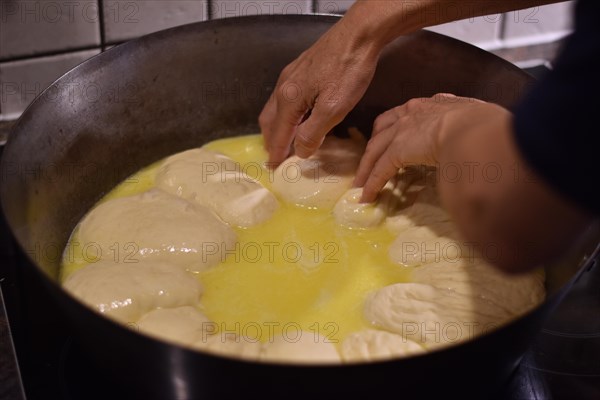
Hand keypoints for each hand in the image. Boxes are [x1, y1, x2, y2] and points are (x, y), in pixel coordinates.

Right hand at [259, 17, 381, 164]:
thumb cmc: (348, 71)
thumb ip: (313, 132)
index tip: (273, 168)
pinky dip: (288, 114)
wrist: (359, 34)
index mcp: (289, 99)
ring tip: (287, 140)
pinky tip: (302, 117)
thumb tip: (300, 151)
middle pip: (270, 120)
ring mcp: (291, 75)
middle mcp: (284, 86)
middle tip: (277, 156)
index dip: (276, 153)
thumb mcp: (333, 109)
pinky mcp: (303, 68)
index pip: (278, 134)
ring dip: (278, 127)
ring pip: (276, 108)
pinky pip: (287, 97)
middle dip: (272, 140)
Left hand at [354, 94, 484, 202]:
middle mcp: (414, 111)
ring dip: (367, 167)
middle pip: (384, 126)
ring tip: (361, 183)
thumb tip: (484, 137)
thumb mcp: (481, 121)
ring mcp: (403, 129)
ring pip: (376, 149)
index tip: (398, 136)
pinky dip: (372, 183)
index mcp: (436, 104)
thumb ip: (475, 127)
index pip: (410, 113)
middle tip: (370, 159)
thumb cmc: (488, 125)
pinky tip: (367, 196)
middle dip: (376, 142)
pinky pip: (380, 169)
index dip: (401, 126)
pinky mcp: (396, 150)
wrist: (476, 129)